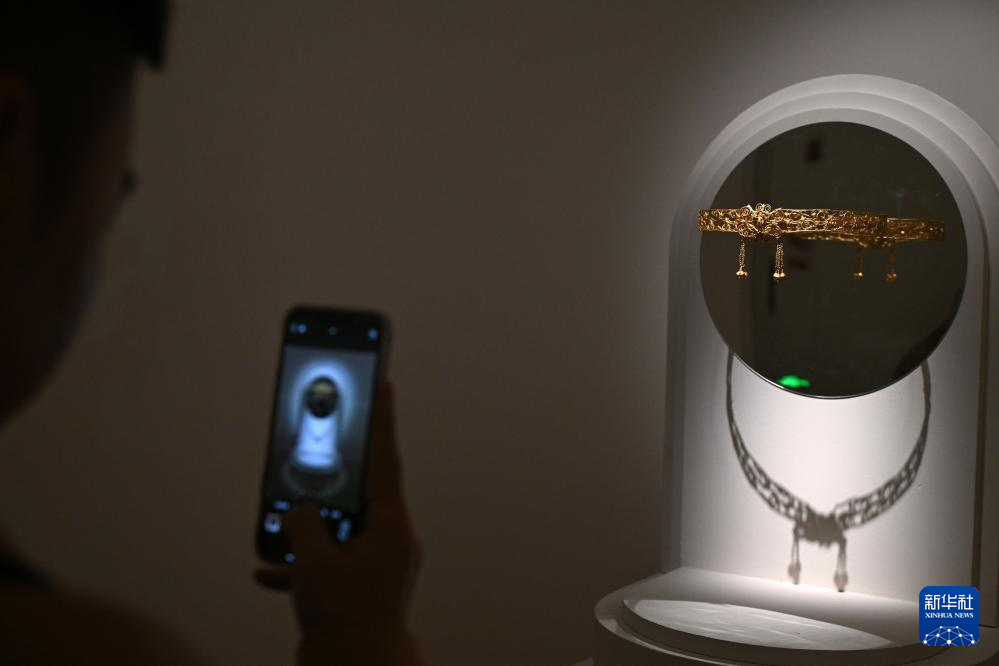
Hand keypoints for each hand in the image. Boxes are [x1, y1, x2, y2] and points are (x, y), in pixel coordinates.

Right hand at [254, 382, 422, 663]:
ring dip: (309, 531)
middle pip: (358, 496)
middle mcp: (393, 541)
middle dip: (330, 482)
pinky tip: (270, 572)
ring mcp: (381, 565)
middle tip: (317, 454)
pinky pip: (332, 564)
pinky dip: (304, 566)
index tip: (386, 383)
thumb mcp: (314, 562)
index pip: (385, 458)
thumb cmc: (344, 617)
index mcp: (392, 525)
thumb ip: (302, 525)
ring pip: (340, 531)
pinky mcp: (364, 589)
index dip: (382, 419)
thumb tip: (298, 513)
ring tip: (281, 528)